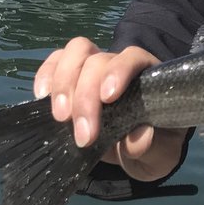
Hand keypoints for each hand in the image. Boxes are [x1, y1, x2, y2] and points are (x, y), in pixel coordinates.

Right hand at [34, 37, 187, 181]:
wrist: (137, 152)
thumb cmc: (155, 144)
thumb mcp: (161, 152)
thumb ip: (154, 144)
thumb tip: (139, 137)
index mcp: (148, 75)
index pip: (133, 57)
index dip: (118, 71)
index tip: (108, 98)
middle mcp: (120, 64)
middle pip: (97, 61)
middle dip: (85, 97)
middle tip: (84, 136)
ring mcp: (94, 67)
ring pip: (75, 52)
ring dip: (63, 84)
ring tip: (60, 118)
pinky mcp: (71, 77)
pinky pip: (55, 61)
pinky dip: (46, 75)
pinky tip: (41, 98)